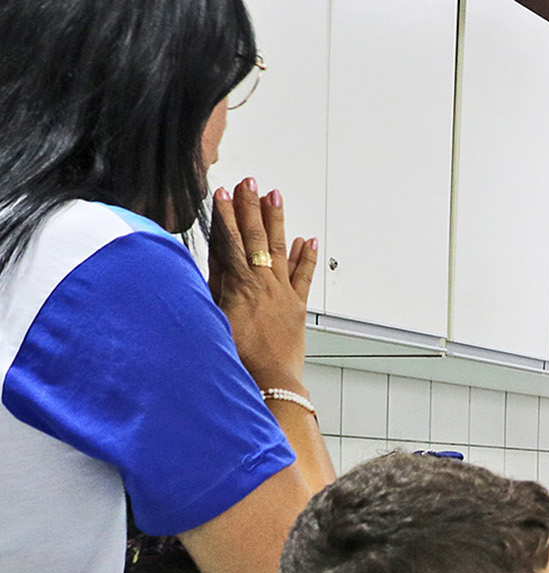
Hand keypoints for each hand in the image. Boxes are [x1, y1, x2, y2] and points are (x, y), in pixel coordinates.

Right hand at [208, 179, 317, 393]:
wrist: (269, 382)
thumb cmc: (237, 358)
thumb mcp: (213, 318)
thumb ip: (211, 287)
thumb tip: (208, 260)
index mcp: (239, 285)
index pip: (229, 240)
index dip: (224, 215)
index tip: (221, 192)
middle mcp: (263, 284)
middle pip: (255, 237)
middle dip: (250, 207)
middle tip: (250, 183)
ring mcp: (283, 293)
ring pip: (280, 249)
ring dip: (276, 221)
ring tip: (276, 196)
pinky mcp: (298, 307)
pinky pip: (304, 276)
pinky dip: (307, 256)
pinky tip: (308, 239)